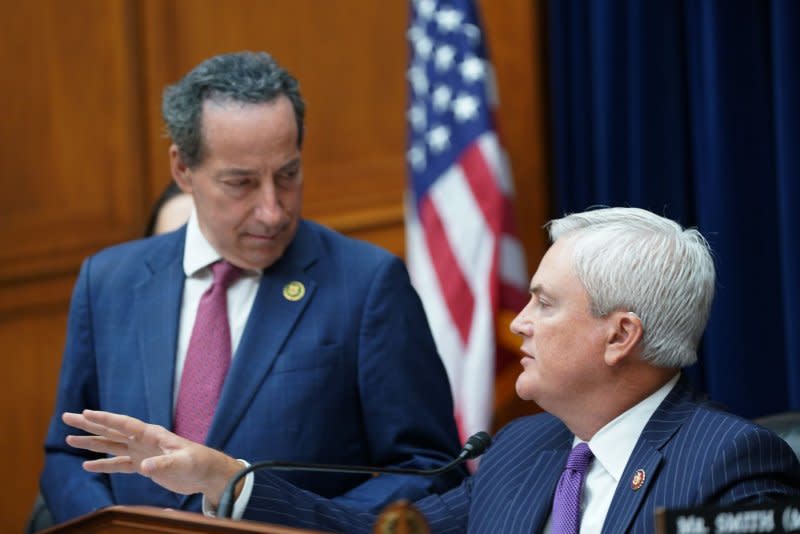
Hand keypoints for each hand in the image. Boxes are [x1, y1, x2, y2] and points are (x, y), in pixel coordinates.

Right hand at [63, 410, 243, 506]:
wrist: (207, 473)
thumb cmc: (198, 462)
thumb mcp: (183, 462)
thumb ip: (164, 463)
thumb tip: (144, 466)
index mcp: (152, 434)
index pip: (123, 424)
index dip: (104, 419)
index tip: (85, 412)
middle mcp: (143, 440)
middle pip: (111, 430)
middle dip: (89, 424)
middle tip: (67, 417)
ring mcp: (142, 452)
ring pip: (111, 445)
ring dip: (91, 443)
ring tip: (69, 439)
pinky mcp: (144, 466)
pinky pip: (118, 464)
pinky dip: (103, 464)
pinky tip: (88, 465)